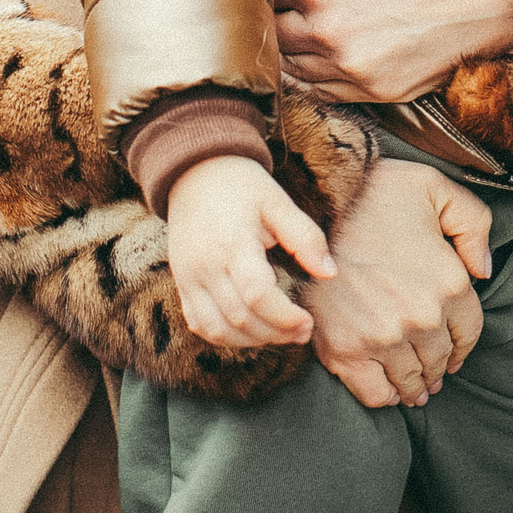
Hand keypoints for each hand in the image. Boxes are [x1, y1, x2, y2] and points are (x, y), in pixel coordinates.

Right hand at [163, 155, 337, 348]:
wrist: (195, 171)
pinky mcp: (182, 283)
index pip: (257, 295)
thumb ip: (305, 237)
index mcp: (232, 243)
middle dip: (276, 333)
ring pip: (217, 329)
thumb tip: (330, 273)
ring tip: (280, 334)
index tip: (308, 321)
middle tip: (303, 331)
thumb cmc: (241, 186)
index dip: (285, 317)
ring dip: (251, 341)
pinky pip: (199, 324)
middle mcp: (205, 266)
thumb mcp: (278, 202)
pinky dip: (224, 336)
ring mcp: (189, 277)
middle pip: (240, 318)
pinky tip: (250, 332)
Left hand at [275, 0, 512, 102]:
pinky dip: (315, 78)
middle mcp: (327, 31)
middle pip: (272, 33)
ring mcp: (350, 68)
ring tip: (305, 34)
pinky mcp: (374, 92)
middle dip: (277, 18)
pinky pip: (321, 92)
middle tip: (288, 8)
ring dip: (292, 51)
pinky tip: (325, 60)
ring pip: (291, 68)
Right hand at [301, 159, 492, 409]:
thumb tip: (483, 270)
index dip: (462, 345)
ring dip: (415, 386)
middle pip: (440, 360)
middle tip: (432, 373)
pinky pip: (374, 393)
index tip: (453, 350)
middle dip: (438, 366)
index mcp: (449, 282)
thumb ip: (473, 224)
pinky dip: (385, 396)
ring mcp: (383, 337)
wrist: (313, 200)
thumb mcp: (436, 188)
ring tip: (414, 389)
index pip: (469, 333)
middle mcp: (421, 317)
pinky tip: (388, 390)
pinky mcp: (344, 349)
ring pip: (411, 380)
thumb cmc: (373, 191)